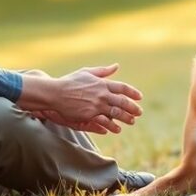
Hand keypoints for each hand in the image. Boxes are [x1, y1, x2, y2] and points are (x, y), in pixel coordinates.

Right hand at [17, 63, 143, 133]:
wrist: (56, 92)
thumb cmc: (70, 81)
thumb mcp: (87, 72)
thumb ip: (103, 71)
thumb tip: (116, 66)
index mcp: (102, 83)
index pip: (122, 88)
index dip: (133, 93)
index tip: (139, 97)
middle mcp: (101, 94)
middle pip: (122, 101)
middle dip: (133, 108)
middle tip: (139, 112)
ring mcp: (96, 104)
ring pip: (116, 112)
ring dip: (126, 118)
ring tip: (132, 121)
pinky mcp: (89, 114)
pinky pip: (104, 121)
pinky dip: (112, 126)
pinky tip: (117, 129)